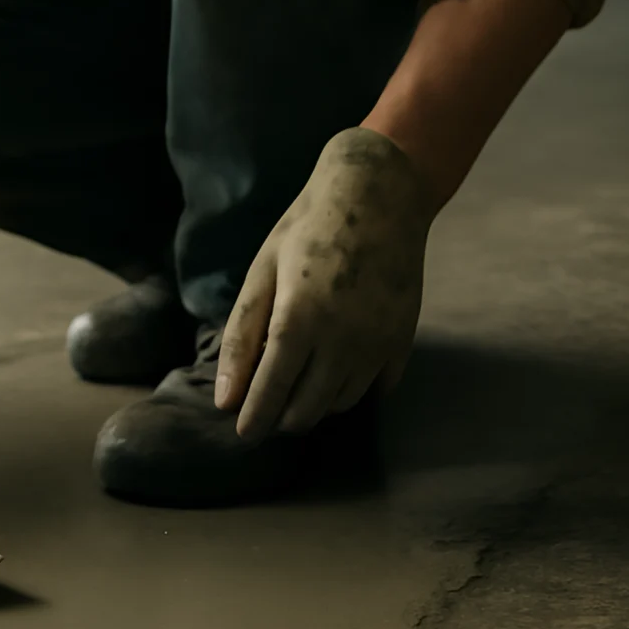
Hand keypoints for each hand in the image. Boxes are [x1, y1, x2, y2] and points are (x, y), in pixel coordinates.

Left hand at [214, 128, 434, 441]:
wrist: (380, 194)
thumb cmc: (308, 228)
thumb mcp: (262, 272)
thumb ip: (241, 337)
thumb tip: (225, 398)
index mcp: (299, 319)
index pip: (271, 392)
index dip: (254, 420)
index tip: (242, 435)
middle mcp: (343, 339)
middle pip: (308, 409)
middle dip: (282, 416)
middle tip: (267, 404)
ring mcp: (379, 341)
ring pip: (342, 403)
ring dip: (316, 403)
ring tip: (299, 380)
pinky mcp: (404, 339)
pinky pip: (375, 387)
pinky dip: (352, 387)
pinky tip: (336, 366)